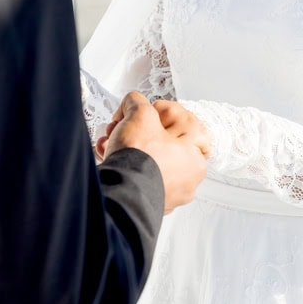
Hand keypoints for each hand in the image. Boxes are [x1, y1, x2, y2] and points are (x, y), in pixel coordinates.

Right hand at [97, 92, 208, 213]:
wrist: (120, 192)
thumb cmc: (141, 160)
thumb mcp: (140, 114)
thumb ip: (138, 102)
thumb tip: (133, 102)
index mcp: (196, 161)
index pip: (185, 126)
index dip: (162, 113)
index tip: (148, 111)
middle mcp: (185, 182)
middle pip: (161, 143)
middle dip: (138, 129)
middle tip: (124, 124)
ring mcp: (165, 194)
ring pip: (146, 159)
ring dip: (126, 145)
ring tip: (110, 138)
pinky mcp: (145, 201)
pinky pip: (135, 175)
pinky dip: (122, 164)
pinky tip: (107, 154)